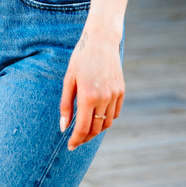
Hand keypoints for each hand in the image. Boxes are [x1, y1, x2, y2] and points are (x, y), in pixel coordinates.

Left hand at [59, 27, 124, 149]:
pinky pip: (115, 113)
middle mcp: (104, 98)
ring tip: (86, 130)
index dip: (76, 140)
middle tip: (76, 141)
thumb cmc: (80, 59)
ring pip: (106, 124)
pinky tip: (97, 117)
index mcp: (88, 96)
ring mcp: (115, 95)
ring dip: (96, 131)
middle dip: (85, 138)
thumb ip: (66, 105)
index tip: (70, 146)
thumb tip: (64, 127)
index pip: (83, 128)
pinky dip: (106, 120)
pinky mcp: (121, 91)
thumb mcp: (68, 80)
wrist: (101, 41)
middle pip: (96, 129)